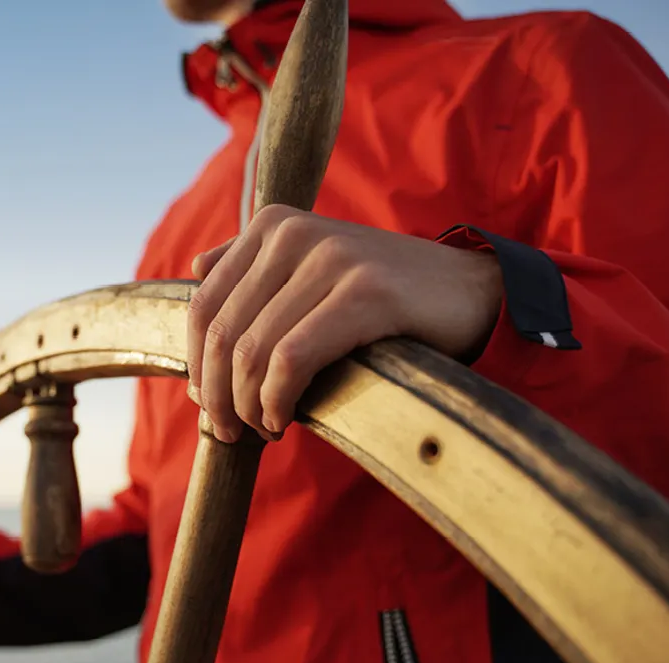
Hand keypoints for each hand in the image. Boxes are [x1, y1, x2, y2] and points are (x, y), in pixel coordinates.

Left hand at [187, 204, 502, 442]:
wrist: (473, 292)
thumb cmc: (383, 295)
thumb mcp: (312, 267)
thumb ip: (255, 266)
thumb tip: (197, 268)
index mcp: (272, 225)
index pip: (201, 304)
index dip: (196, 363)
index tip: (208, 404)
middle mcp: (293, 233)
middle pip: (221, 331)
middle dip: (217, 393)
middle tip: (230, 430)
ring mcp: (330, 258)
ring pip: (252, 350)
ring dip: (248, 405)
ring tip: (264, 429)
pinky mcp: (365, 292)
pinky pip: (292, 360)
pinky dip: (277, 400)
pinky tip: (284, 420)